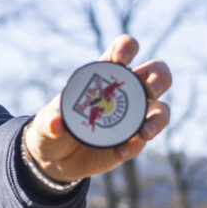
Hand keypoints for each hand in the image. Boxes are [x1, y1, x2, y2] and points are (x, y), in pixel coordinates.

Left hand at [24, 34, 171, 182]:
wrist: (55, 159)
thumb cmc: (52, 129)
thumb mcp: (45, 124)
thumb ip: (49, 123)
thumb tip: (55, 125)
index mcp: (104, 75)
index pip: (122, 51)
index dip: (127, 48)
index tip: (121, 59)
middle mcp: (124, 93)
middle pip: (156, 74)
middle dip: (160, 77)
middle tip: (150, 90)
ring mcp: (132, 118)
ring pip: (160, 109)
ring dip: (159, 118)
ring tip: (144, 132)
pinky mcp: (132, 142)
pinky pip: (142, 142)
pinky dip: (134, 146)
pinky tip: (120, 152)